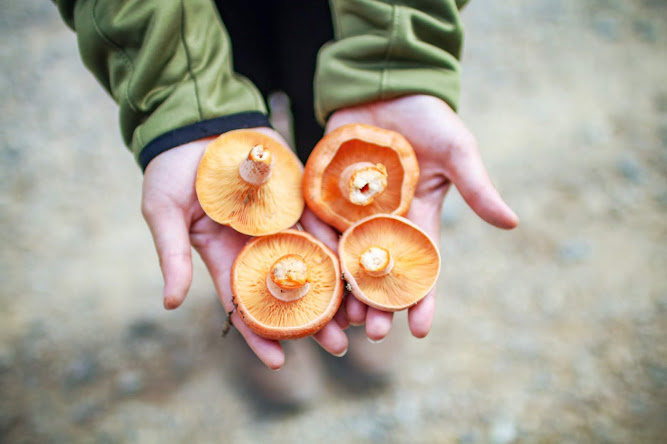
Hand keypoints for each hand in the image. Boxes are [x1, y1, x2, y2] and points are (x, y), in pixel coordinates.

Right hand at [141, 128, 347, 368]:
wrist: (198, 122)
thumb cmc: (173, 169)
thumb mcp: (163, 213)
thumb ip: (174, 256)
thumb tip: (171, 304)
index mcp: (226, 256)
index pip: (245, 305)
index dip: (259, 334)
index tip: (278, 362)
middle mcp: (258, 245)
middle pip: (289, 290)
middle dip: (312, 319)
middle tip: (339, 346)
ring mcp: (281, 222)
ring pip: (313, 261)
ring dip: (336, 288)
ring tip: (361, 315)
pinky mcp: (298, 197)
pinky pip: (322, 223)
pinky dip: (339, 243)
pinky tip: (359, 265)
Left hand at [325, 95, 518, 340]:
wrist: (387, 86)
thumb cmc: (429, 118)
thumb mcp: (458, 152)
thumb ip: (477, 189)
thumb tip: (512, 224)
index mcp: (418, 219)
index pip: (421, 268)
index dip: (422, 299)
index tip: (420, 330)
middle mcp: (384, 222)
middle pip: (381, 271)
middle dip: (379, 304)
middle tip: (374, 334)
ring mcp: (353, 210)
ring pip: (348, 257)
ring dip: (346, 288)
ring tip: (343, 318)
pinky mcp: (326, 193)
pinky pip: (319, 225)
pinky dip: (316, 248)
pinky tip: (312, 271)